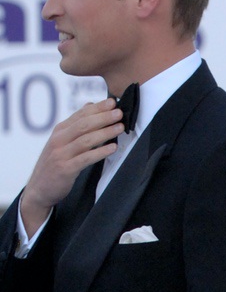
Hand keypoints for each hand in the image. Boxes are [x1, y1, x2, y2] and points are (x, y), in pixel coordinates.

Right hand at [19, 99, 122, 236]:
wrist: (39, 189)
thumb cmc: (54, 165)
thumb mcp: (61, 142)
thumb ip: (75, 126)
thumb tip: (90, 106)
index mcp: (59, 131)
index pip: (80, 115)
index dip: (97, 107)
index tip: (112, 102)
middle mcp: (59, 139)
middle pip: (84, 124)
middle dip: (103, 117)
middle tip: (119, 112)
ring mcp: (61, 154)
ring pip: (86, 139)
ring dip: (105, 132)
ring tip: (120, 128)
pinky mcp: (66, 169)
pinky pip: (86, 158)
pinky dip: (100, 152)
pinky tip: (112, 148)